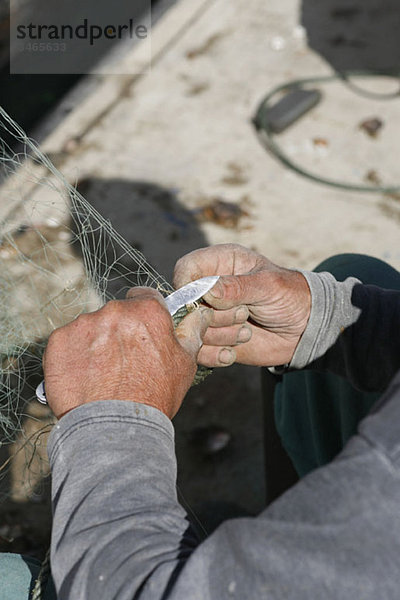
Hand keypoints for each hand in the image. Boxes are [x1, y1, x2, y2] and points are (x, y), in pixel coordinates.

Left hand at [43, 288, 211, 418]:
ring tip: (102, 374)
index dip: (145, 314)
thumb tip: (199, 314)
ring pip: (91, 327)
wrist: (114, 427)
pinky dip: (73, 355)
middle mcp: (113, 311)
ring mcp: (83, 324)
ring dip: (95, 343)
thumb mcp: (185, 364)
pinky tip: (83, 377)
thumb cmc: (154, 396)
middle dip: (119, 331)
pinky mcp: (58, 341)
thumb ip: (191, 332)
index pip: (145, 296)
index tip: (143, 332)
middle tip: (123, 362)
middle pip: (116, 313)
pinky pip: (67, 341)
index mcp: (146, 311)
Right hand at [173, 244, 310, 367]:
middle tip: (243, 315)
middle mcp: (209, 288)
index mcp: (220, 262)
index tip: (202, 301)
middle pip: (185, 304)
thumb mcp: (268, 286)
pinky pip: (198, 351)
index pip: (186, 268)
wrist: (304, 328)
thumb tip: (208, 290)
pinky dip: (214, 354)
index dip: (187, 286)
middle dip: (212, 316)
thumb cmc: (289, 296)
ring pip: (191, 330)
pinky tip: (233, 351)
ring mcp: (209, 315)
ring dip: (218, 336)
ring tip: (245, 332)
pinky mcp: (212, 340)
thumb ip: (238, 287)